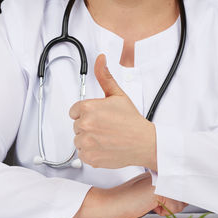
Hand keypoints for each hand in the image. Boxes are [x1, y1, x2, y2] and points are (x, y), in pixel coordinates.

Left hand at [69, 54, 156, 170]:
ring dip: (88, 140)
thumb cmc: (132, 122)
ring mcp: (86, 142)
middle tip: (105, 128)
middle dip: (88, 127)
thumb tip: (100, 60)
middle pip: (76, 126)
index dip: (86, 114)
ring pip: (78, 141)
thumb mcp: (118, 95)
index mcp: (88, 108)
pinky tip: (104, 148)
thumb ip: (105, 77)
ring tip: (105, 138)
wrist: (144, 143)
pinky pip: (82, 154)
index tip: (97, 118)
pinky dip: (91, 153)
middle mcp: (85, 125)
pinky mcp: (89, 157)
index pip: (74, 111)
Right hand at [108, 172, 187, 217]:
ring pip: (180, 201)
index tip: (168, 197)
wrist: (110, 202)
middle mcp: (161, 171)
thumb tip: (185, 198)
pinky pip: (174, 208)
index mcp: (158, 170)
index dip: (178, 195)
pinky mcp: (160, 189)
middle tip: (152, 202)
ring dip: (167, 208)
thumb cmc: (125, 200)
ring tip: (149, 204)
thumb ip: (167, 191)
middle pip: (183, 192)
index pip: (180, 183)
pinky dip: (163, 212)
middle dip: (173, 203)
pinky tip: (148, 206)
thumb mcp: (149, 193)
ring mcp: (161, 179)